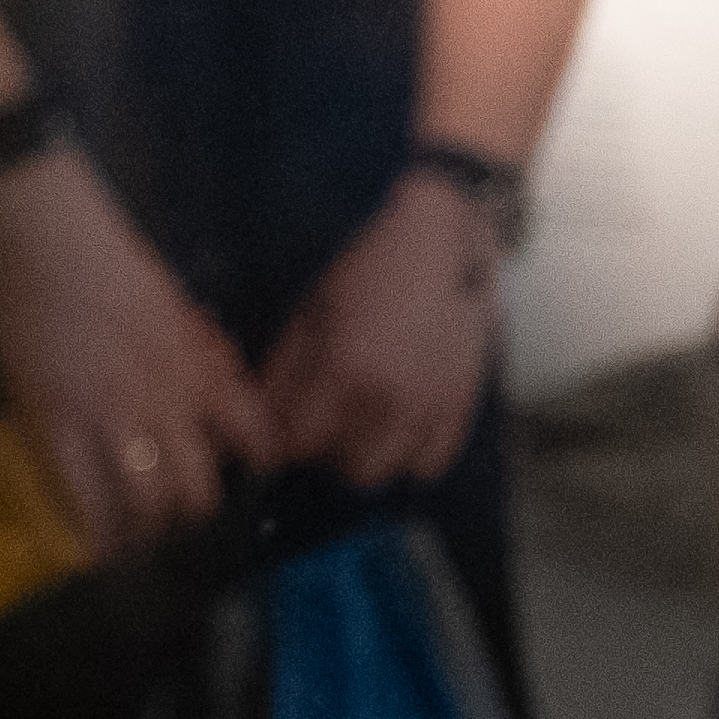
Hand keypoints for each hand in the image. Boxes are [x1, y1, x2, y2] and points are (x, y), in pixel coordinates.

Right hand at [0, 148, 261, 550]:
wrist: (49, 239)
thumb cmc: (111, 267)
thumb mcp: (176, 310)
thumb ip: (202, 355)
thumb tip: (221, 378)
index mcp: (198, 373)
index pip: (254, 440)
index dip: (255, 468)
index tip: (247, 480)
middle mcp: (163, 403)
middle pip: (197, 491)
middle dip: (188, 518)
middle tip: (174, 525)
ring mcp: (108, 417)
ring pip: (146, 507)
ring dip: (143, 534)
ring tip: (134, 542)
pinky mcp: (53, 424)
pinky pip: (80, 499)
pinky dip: (92, 532)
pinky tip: (94, 547)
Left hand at [256, 171, 499, 495]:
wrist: (442, 246)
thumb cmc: (368, 271)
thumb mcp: (310, 313)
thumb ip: (283, 375)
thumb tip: (258, 424)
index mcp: (346, 369)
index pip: (297, 445)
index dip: (281, 442)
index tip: (278, 430)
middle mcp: (392, 398)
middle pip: (344, 470)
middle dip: (327, 452)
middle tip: (324, 420)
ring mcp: (431, 408)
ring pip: (387, 472)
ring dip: (367, 455)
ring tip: (361, 420)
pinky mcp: (459, 410)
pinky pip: (426, 465)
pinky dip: (408, 453)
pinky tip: (397, 419)